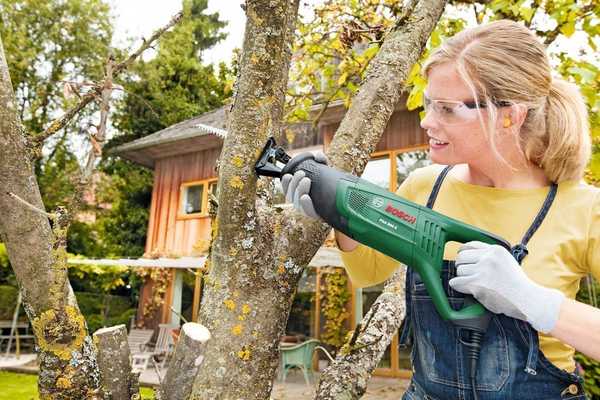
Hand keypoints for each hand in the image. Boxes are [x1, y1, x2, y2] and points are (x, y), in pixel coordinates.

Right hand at [281, 152, 327, 218]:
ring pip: (297, 203)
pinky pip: (308, 212)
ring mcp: (308, 209)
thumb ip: (321, 161)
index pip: (286, 190)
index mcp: (299, 192)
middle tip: (302, 173)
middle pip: (291, 195)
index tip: (288, 175)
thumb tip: (318, 155)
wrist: (343, 198)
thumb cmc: (329, 185)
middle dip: (293, 183)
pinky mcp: (317, 214)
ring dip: (299, 190)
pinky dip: (305, 205)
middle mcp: (301, 202)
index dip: (284, 183)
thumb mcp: (324, 171)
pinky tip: (305, 197)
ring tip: (306, 180)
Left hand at [449, 241, 564, 332]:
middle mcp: (488, 257)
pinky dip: (458, 287)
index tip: (464, 261)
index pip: (469, 245)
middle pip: (461, 258)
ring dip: (463, 279)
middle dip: (462, 267)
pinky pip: (456, 283)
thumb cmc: (518, 286)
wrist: (528, 299)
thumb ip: (490, 258)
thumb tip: (469, 258)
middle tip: (468, 276)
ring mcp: (483, 270)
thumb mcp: (507, 262)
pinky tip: (467, 290)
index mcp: (496, 250)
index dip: (463, 254)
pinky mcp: (478, 284)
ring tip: (474, 285)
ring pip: (459, 271)